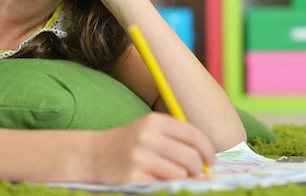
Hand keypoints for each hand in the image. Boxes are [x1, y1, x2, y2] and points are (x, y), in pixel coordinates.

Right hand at [89, 113, 215, 183]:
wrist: (92, 154)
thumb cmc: (128, 143)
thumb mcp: (151, 132)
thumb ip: (177, 142)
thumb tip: (205, 165)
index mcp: (155, 121)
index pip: (193, 135)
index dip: (208, 150)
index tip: (212, 160)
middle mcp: (147, 136)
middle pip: (190, 156)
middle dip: (198, 168)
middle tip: (196, 172)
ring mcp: (139, 157)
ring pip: (180, 173)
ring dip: (181, 178)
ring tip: (170, 174)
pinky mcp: (132, 177)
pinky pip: (163, 185)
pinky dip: (166, 185)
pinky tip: (157, 180)